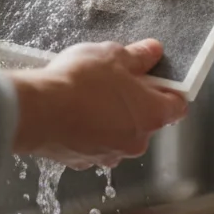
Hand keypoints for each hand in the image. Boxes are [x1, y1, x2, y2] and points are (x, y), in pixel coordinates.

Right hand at [8, 39, 189, 169]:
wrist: (37, 111)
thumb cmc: (79, 83)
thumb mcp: (113, 55)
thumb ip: (138, 56)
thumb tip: (152, 52)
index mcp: (152, 115)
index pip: (177, 105)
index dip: (168, 90)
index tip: (156, 78)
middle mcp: (136, 142)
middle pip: (145, 120)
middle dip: (133, 101)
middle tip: (114, 80)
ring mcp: (109, 155)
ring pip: (118, 133)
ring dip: (109, 117)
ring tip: (87, 95)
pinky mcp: (82, 161)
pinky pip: (93, 143)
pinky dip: (87, 130)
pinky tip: (71, 111)